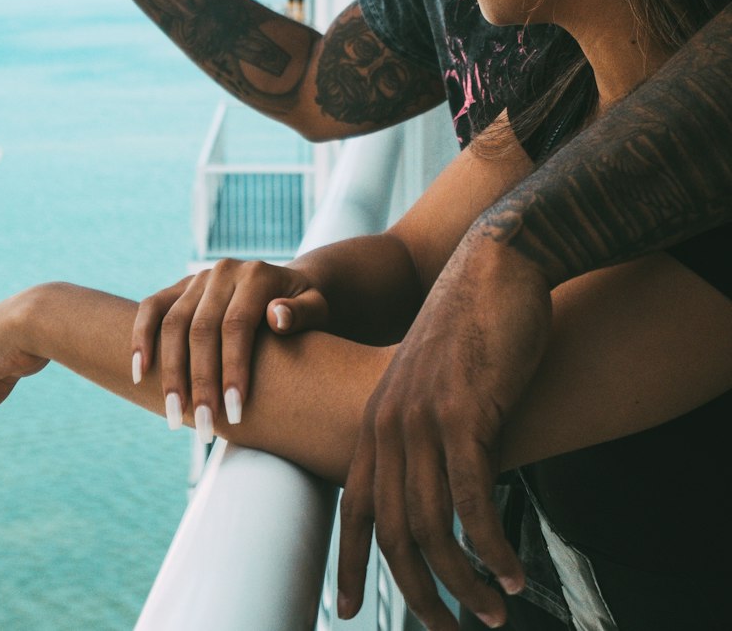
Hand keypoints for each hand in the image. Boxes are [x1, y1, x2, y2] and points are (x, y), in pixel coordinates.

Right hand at [130, 259, 329, 436]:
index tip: (234, 413)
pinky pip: (152, 307)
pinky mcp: (179, 287)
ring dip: (170, 373)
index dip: (232, 369)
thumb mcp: (317, 308)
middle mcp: (224, 273)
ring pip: (173, 324)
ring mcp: (198, 279)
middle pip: (201, 329)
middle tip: (203, 428)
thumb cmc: (304, 308)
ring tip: (175, 416)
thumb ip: (302, 313)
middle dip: (200, 382)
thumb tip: (277, 317)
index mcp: (257, 276)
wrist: (286, 286)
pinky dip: (141, 337)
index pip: (237, 325)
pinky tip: (139, 373)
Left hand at [337, 232, 550, 629]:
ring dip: (465, 582)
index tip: (345, 609)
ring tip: (494, 613)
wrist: (497, 265)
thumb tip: (442, 489)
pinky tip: (514, 573)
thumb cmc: (473, 325)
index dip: (349, 561)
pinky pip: (473, 502)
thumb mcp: (433, 381)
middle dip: (418, 592)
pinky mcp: (465, 414)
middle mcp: (390, 422)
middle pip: (391, 531)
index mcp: (377, 416)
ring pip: (432, 526)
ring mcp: (424, 418)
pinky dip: (492, 548)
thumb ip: (425, 431)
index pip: (351, 503)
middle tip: (450, 630)